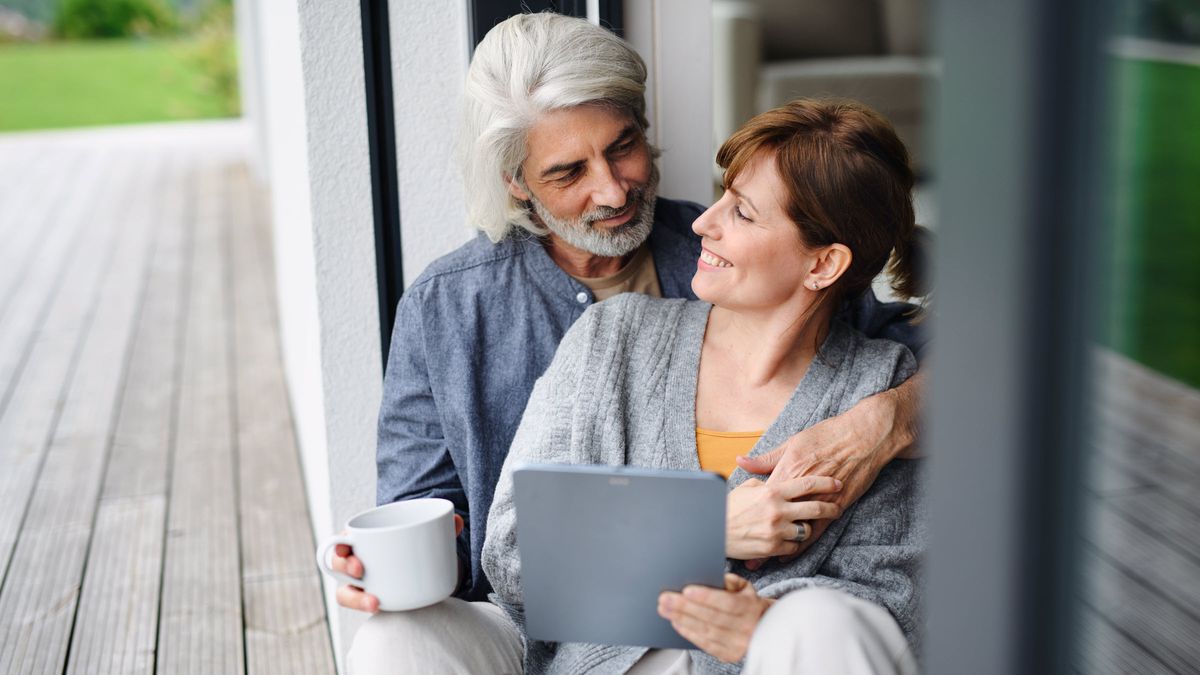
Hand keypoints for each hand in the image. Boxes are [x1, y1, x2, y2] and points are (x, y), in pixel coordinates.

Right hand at [334, 513, 463, 612]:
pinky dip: (366, 607)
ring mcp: (362, 584)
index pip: (342, 538)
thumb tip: (457, 522)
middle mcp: (358, 562)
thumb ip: (443, 527)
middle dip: (344, 565)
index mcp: (365, 539)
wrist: (425, 570)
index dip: (339, 542)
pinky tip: (380, 608)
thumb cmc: (419, 545)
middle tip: (360, 569)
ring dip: (354, 597)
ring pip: (345, 592)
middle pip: (337, 564)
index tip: (347, 542)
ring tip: (374, 602)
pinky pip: (362, 606)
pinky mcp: (371, 600)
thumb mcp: (429, 534)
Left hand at [658, 574, 772, 662]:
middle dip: (686, 607)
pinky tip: (676, 623)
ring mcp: (738, 644)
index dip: (706, 597)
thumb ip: (728, 581)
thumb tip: (709, 578)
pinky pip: (706, 645)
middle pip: (712, 618)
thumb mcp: (744, 587)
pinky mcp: (729, 655)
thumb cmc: (747, 603)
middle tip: (665, 599)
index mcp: (751, 607)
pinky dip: (689, 633)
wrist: (764, 627)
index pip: (727, 603)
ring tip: (665, 609)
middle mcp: (747, 628)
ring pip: (706, 632)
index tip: (686, 590)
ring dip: (683, 620)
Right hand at [725, 476, 840, 560]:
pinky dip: (794, 543)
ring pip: (807, 529)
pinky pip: (795, 546)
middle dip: (831, 507)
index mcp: (772, 491)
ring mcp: (777, 530)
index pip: (807, 484)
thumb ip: (765, 482)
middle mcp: (778, 510)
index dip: (826, 483)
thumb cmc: (728, 507)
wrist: (712, 531)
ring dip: (809, 527)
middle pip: (816, 508)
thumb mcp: (746, 487)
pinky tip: (790, 539)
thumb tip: (776, 479)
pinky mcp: (773, 547)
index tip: (837, 483)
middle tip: (837, 508)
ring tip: (809, 526)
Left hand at [734, 374, 921, 563]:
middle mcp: (801, 489)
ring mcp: (820, 499)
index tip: (735, 531)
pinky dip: (805, 543)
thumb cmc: (827, 435)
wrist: (863, 436)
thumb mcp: (793, 442)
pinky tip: (793, 554)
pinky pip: (819, 530)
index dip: (749, 517)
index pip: (763, 499)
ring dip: (781, 546)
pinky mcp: (838, 505)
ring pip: (796, 528)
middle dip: (761, 537)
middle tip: (748, 556)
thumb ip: (767, 458)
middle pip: (777, 518)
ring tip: (765, 561)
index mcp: (788, 472)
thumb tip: (741, 461)